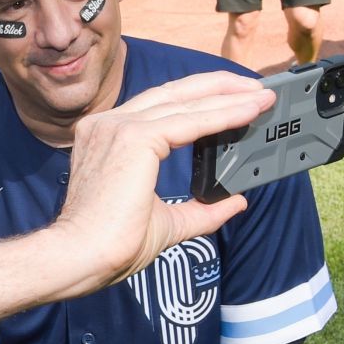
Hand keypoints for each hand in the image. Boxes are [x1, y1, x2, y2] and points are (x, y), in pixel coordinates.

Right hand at [55, 71, 273, 289]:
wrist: (82, 256)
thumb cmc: (110, 245)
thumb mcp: (166, 222)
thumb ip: (200, 209)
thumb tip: (235, 202)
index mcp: (107, 138)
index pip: (159, 107)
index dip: (198, 99)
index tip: (231, 98)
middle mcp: (108, 125)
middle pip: (172, 92)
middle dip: (217, 87)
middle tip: (255, 88)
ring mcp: (117, 127)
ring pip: (184, 102)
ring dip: (227, 96)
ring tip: (261, 96)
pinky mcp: (133, 137)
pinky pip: (189, 120)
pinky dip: (223, 115)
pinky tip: (249, 112)